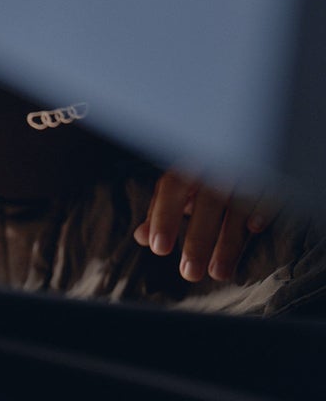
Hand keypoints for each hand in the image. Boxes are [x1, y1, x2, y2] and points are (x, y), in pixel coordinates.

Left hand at [133, 169, 279, 281]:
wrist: (245, 138)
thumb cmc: (205, 172)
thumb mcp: (181, 186)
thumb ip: (161, 211)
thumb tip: (141, 237)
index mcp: (189, 165)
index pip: (172, 188)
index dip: (164, 217)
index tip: (159, 249)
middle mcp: (216, 164)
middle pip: (206, 202)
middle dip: (197, 240)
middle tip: (189, 273)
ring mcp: (245, 168)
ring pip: (237, 206)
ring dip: (228, 242)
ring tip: (217, 274)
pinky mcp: (271, 174)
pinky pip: (269, 192)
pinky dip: (261, 209)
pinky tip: (254, 230)